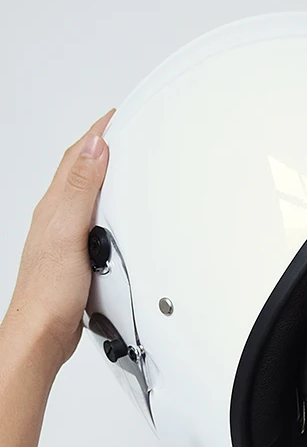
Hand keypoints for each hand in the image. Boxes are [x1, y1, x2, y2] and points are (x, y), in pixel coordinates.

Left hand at [3, 109, 114, 367]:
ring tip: (120, 163)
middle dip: (101, 147)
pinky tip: (114, 215)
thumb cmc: (51, 289)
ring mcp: (66, 235)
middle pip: (80, 171)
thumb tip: (96, 148)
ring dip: (103, 175)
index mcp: (55, 205)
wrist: (44, 330)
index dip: (98, 133)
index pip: (78, 157)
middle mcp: (58, 216)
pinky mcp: (76, 255)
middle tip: (121, 133)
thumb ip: (82, 189)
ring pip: (86, 195)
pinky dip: (106, 208)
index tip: (117, 117)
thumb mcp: (69, 231)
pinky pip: (92, 219)